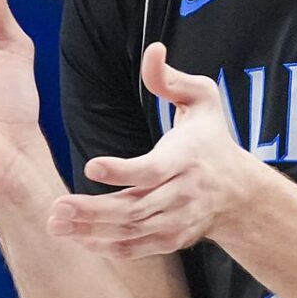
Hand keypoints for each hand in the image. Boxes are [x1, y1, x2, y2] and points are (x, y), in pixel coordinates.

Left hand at [47, 43, 254, 257]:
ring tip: (55, 224)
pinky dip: (109, 248)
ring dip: (91, 230)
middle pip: (135, 208)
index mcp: (186, 159)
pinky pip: (137, 248)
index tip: (92, 166)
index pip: (152, 170)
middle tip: (57, 208)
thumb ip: (172, 79)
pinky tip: (80, 240)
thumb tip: (153, 50)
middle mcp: (182, 194)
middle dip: (93, 210)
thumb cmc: (213, 138)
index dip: (122, 171)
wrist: (240, 193)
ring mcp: (177, 221)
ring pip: (131, 231)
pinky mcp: (172, 239)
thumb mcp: (203, 98)